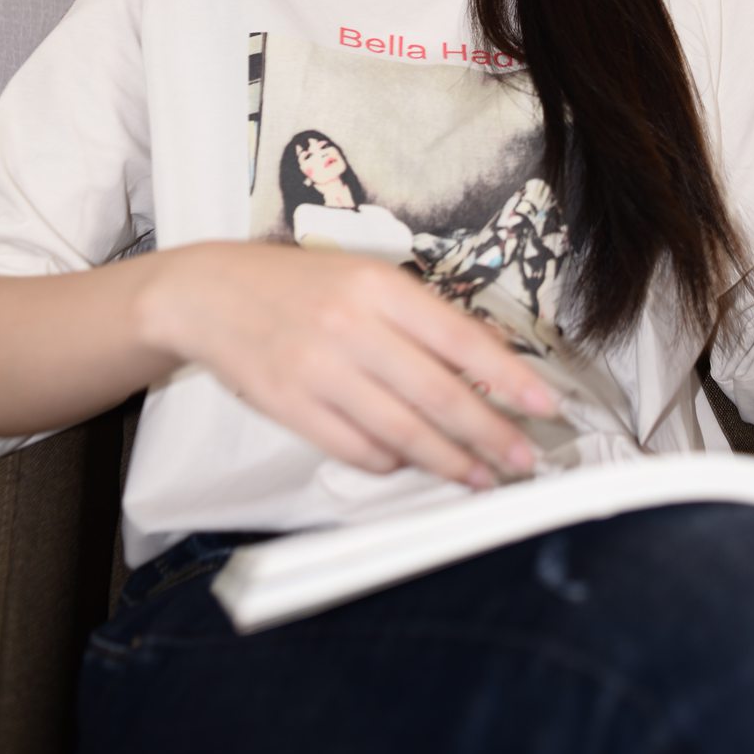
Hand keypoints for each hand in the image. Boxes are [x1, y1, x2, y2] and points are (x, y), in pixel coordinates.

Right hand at [139, 241, 561, 489]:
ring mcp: (318, 371)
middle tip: (523, 460)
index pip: (459, 338)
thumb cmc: (299, 283)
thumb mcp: (364, 276)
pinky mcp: (290, 407)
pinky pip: (356, 449)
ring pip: (401, 431)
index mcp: (379, 286)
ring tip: (481, 477)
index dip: (508, 377)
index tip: (543, 405)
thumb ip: (420, 316)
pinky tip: (412, 463)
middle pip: (437, 395)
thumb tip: (486, 358)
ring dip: (449, 461)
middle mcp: (352, 328)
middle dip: (489, 434)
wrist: (209, 293)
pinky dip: (391, 462)